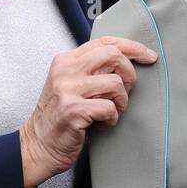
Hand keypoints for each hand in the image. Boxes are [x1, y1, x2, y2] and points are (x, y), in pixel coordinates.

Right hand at [19, 36, 156, 187]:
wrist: (38, 145)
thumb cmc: (58, 116)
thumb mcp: (70, 83)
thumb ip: (91, 69)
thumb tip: (126, 59)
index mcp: (66, 60)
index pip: (106, 42)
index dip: (133, 47)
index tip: (148, 56)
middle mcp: (66, 70)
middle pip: (114, 56)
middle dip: (129, 73)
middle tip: (126, 90)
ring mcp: (68, 89)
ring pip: (116, 84)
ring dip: (121, 101)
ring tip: (110, 111)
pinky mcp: (73, 110)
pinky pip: (109, 108)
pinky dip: (112, 118)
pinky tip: (102, 123)